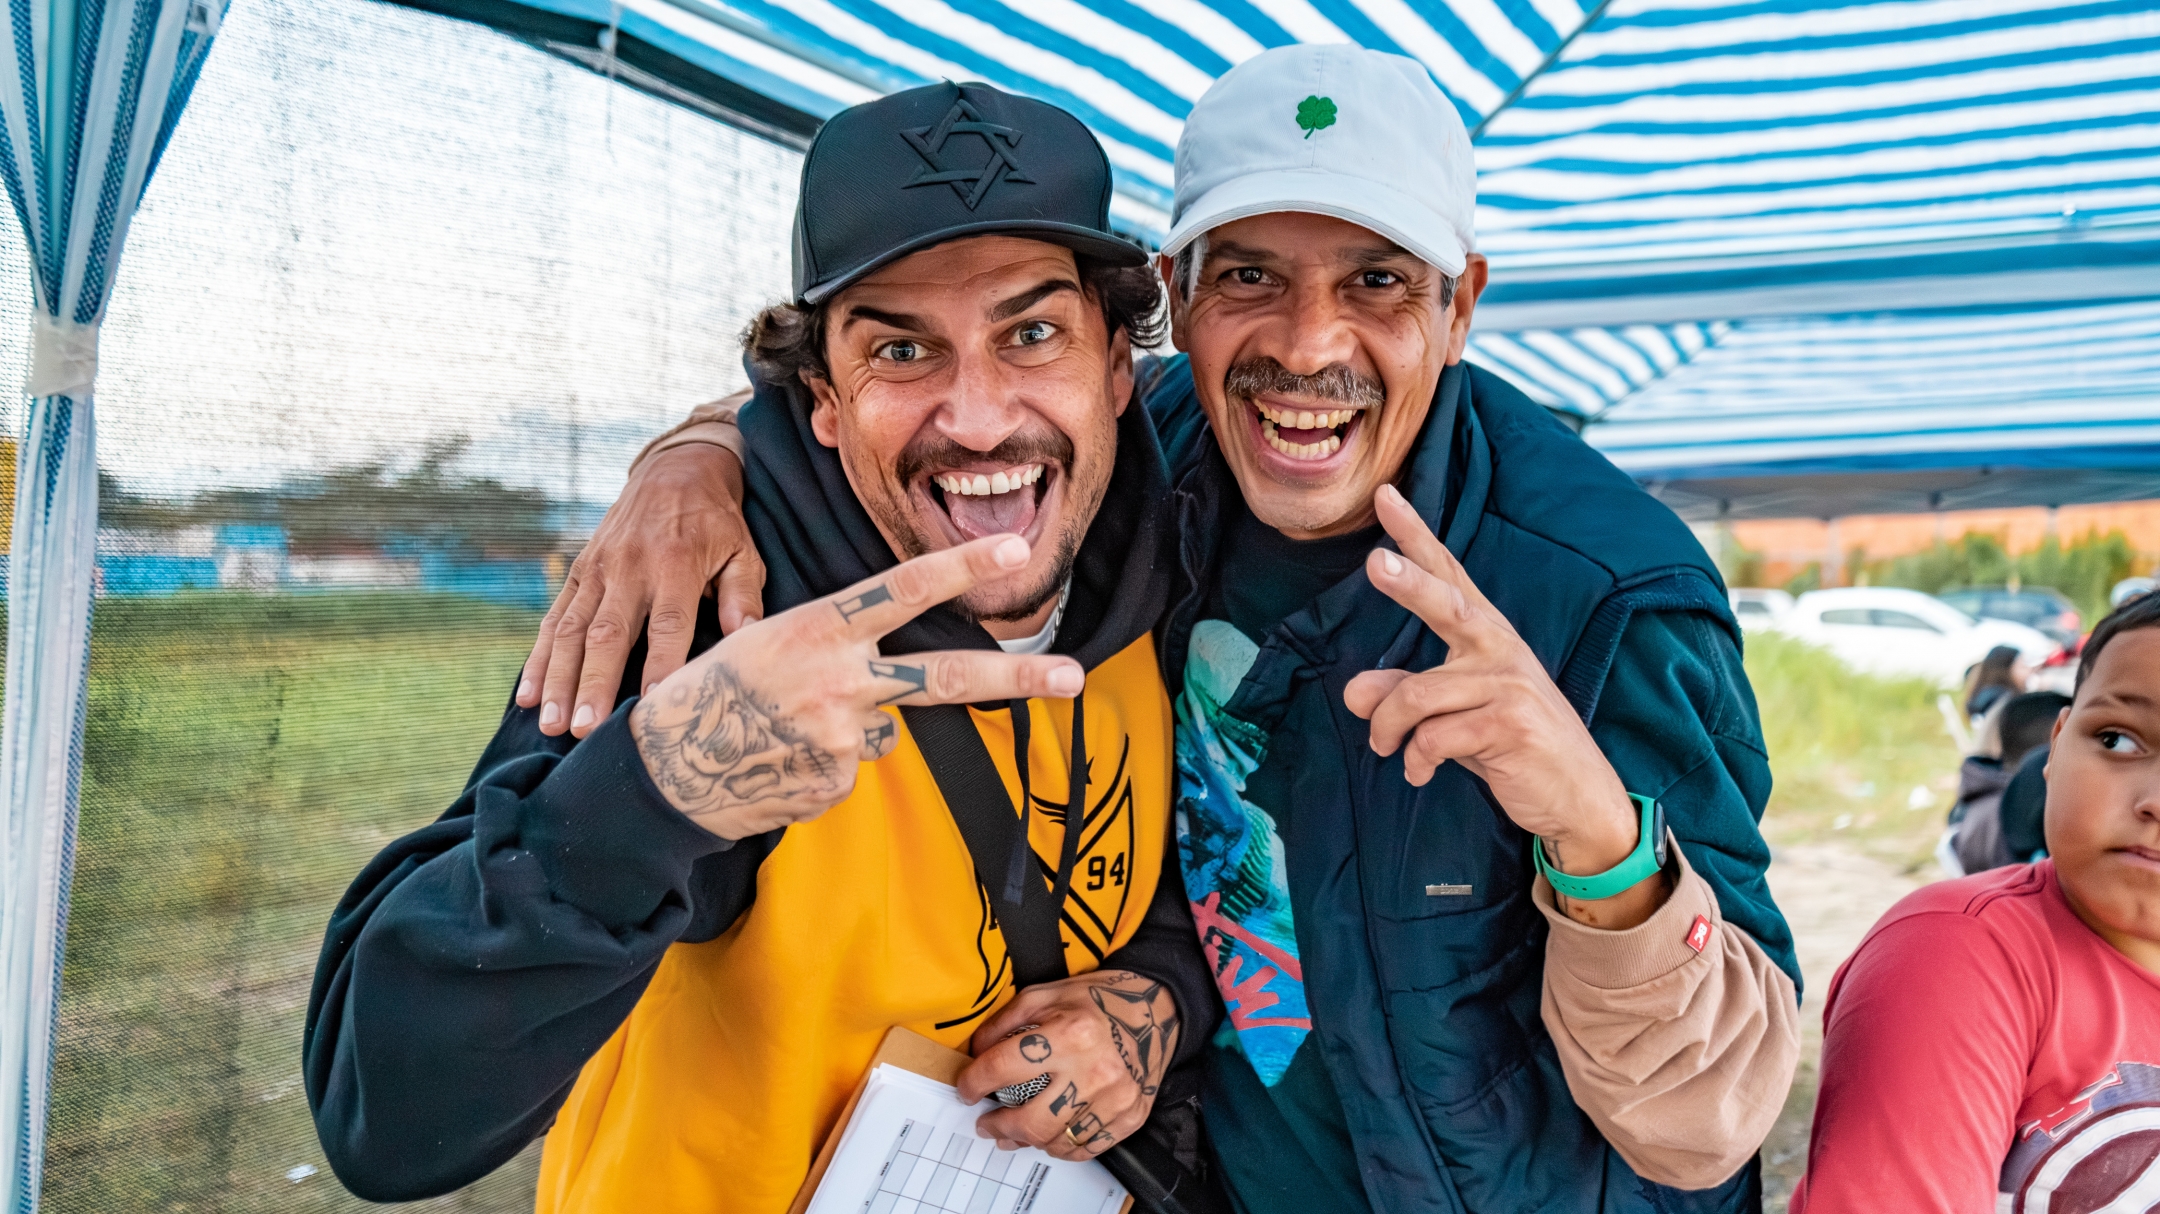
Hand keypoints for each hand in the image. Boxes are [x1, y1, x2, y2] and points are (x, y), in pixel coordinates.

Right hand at [520, 436, 763, 738]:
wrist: (675, 470)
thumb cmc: (717, 522)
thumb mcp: (744, 550)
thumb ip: (742, 595)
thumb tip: (745, 640)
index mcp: (675, 563)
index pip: (668, 624)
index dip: (660, 666)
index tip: (651, 707)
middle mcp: (630, 567)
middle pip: (608, 633)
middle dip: (592, 683)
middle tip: (582, 728)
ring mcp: (598, 569)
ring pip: (572, 631)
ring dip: (558, 679)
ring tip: (551, 724)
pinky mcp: (579, 570)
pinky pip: (554, 617)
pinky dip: (539, 658)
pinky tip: (528, 694)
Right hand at [629, 534, 1080, 838]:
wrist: (663, 765)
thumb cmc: (716, 688)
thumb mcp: (769, 638)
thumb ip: (838, 648)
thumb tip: (891, 689)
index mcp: (820, 628)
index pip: (904, 589)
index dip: (962, 568)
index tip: (1013, 550)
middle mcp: (840, 680)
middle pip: (946, 677)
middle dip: (1017, 678)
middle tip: (1074, 675)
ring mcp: (841, 737)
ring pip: (885, 731)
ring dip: (851, 732)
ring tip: (788, 731)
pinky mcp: (833, 784)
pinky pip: (852, 770)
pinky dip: (825, 768)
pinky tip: (782, 762)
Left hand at [957, 969, 1179, 1160]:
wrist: (1155, 1008)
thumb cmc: (1099, 1000)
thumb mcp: (1045, 994)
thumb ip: (1005, 1022)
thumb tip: (976, 1054)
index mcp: (1069, 1032)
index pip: (1003, 1067)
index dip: (975, 1082)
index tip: (967, 1089)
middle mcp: (1094, 1068)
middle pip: (1031, 1120)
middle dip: (998, 1127)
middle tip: (987, 1123)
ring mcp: (1115, 1097)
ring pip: (1057, 1142)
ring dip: (1027, 1142)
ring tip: (1015, 1133)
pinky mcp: (1130, 1115)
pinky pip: (1088, 1148)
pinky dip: (1063, 1148)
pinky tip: (1050, 1138)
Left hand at [1344, 485, 1665, 927]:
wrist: (1577, 799)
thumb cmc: (1511, 747)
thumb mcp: (1451, 717)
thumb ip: (1404, 697)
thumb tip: (1353, 692)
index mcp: (1487, 636)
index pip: (1448, 575)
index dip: (1416, 536)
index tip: (1386, 495)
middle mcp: (1500, 649)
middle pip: (1448, 605)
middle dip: (1410, 582)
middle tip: (1375, 562)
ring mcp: (1509, 685)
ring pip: (1418, 693)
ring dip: (1389, 728)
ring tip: (1385, 749)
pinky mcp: (1510, 724)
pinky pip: (1435, 736)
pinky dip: (1417, 758)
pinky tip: (1420, 772)